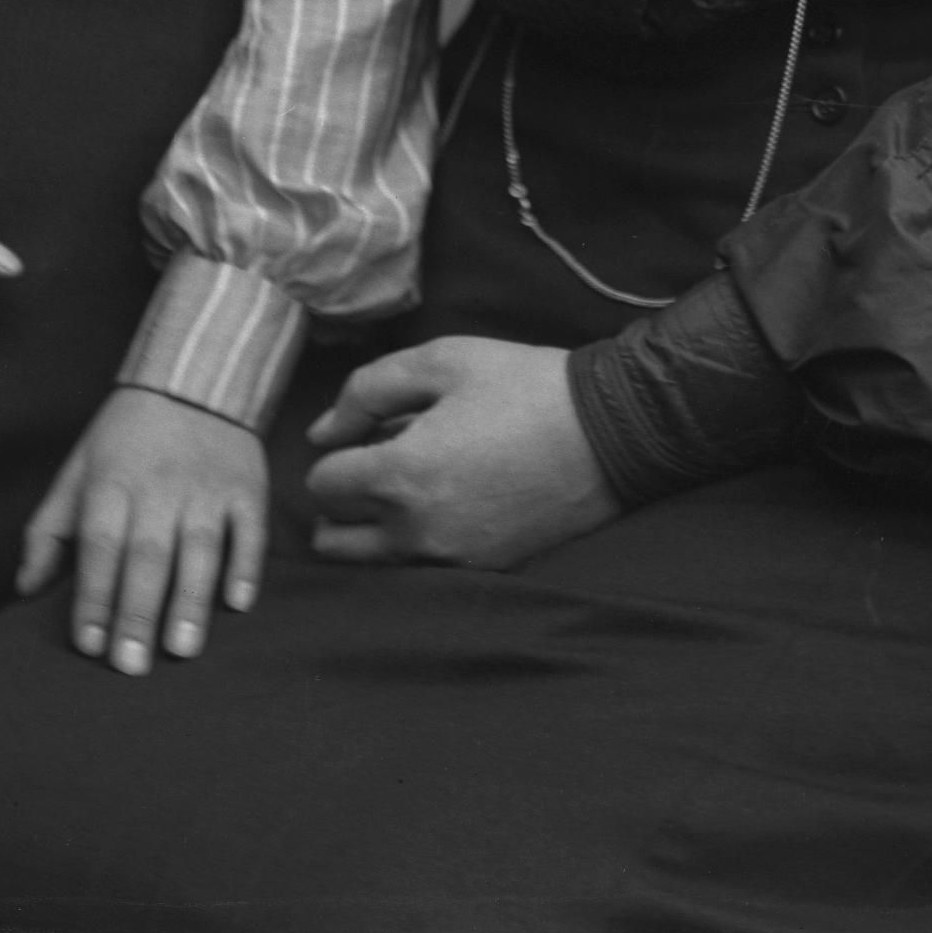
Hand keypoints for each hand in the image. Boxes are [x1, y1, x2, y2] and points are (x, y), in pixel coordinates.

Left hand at [19, 385, 266, 672]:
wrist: (194, 376)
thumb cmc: (125, 437)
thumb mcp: (77, 469)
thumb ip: (49, 530)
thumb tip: (25, 589)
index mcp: (112, 483)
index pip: (100, 546)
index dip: (94, 596)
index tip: (89, 645)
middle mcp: (159, 486)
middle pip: (148, 554)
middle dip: (138, 612)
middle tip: (132, 666)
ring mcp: (207, 486)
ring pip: (199, 547)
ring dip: (190, 599)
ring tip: (182, 649)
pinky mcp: (246, 486)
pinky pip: (248, 528)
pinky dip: (245, 565)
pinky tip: (238, 603)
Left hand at [304, 337, 618, 568]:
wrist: (608, 432)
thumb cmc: (521, 386)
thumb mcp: (441, 361)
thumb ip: (367, 391)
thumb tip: (323, 433)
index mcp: (399, 476)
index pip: (323, 486)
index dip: (333, 454)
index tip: (360, 434)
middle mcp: (415, 531)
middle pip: (336, 538)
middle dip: (341, 501)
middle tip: (370, 465)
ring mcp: (449, 559)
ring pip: (375, 561)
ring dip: (370, 530)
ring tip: (399, 490)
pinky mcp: (482, 571)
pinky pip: (422, 566)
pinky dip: (414, 543)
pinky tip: (441, 505)